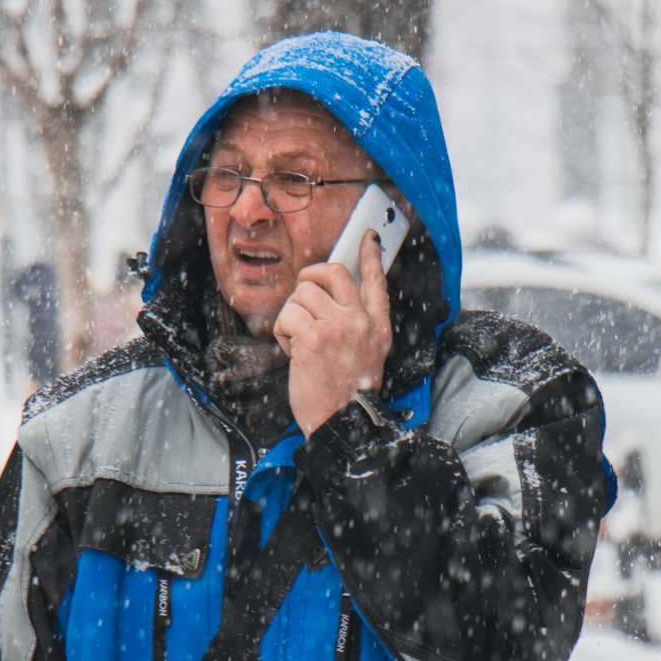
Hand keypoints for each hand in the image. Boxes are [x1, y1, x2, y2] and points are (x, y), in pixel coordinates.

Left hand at [274, 231, 391, 436]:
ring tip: (301, 341)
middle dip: (311, 276)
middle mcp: (360, 321)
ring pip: (302, 293)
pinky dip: (283, 332)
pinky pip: (287, 315)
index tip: (367, 238)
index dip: (370, 256)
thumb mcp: (369, 353)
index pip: (376, 281)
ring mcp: (337, 327)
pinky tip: (293, 351)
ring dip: (292, 315)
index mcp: (377, 326)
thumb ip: (358, 324)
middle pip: (332, 272)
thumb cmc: (347, 392)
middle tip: (304, 292)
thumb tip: (332, 296)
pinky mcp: (312, 337)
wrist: (341, 423)